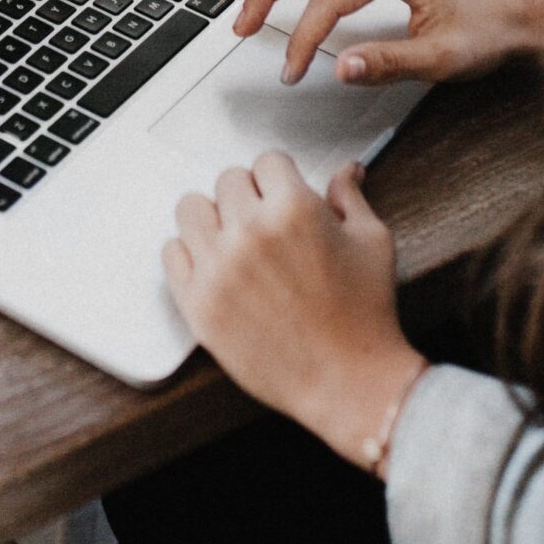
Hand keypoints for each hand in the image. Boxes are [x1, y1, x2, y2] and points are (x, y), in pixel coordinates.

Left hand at [162, 153, 425, 467]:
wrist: (348, 382)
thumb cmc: (365, 315)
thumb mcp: (372, 242)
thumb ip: (350, 198)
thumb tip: (347, 170)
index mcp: (293, 209)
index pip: (267, 161)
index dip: (281, 178)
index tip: (284, 194)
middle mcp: (249, 232)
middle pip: (227, 180)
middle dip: (249, 195)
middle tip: (265, 222)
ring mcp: (218, 269)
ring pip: (191, 208)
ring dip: (214, 218)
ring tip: (234, 239)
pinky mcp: (197, 304)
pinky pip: (172, 253)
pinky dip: (190, 253)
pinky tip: (215, 265)